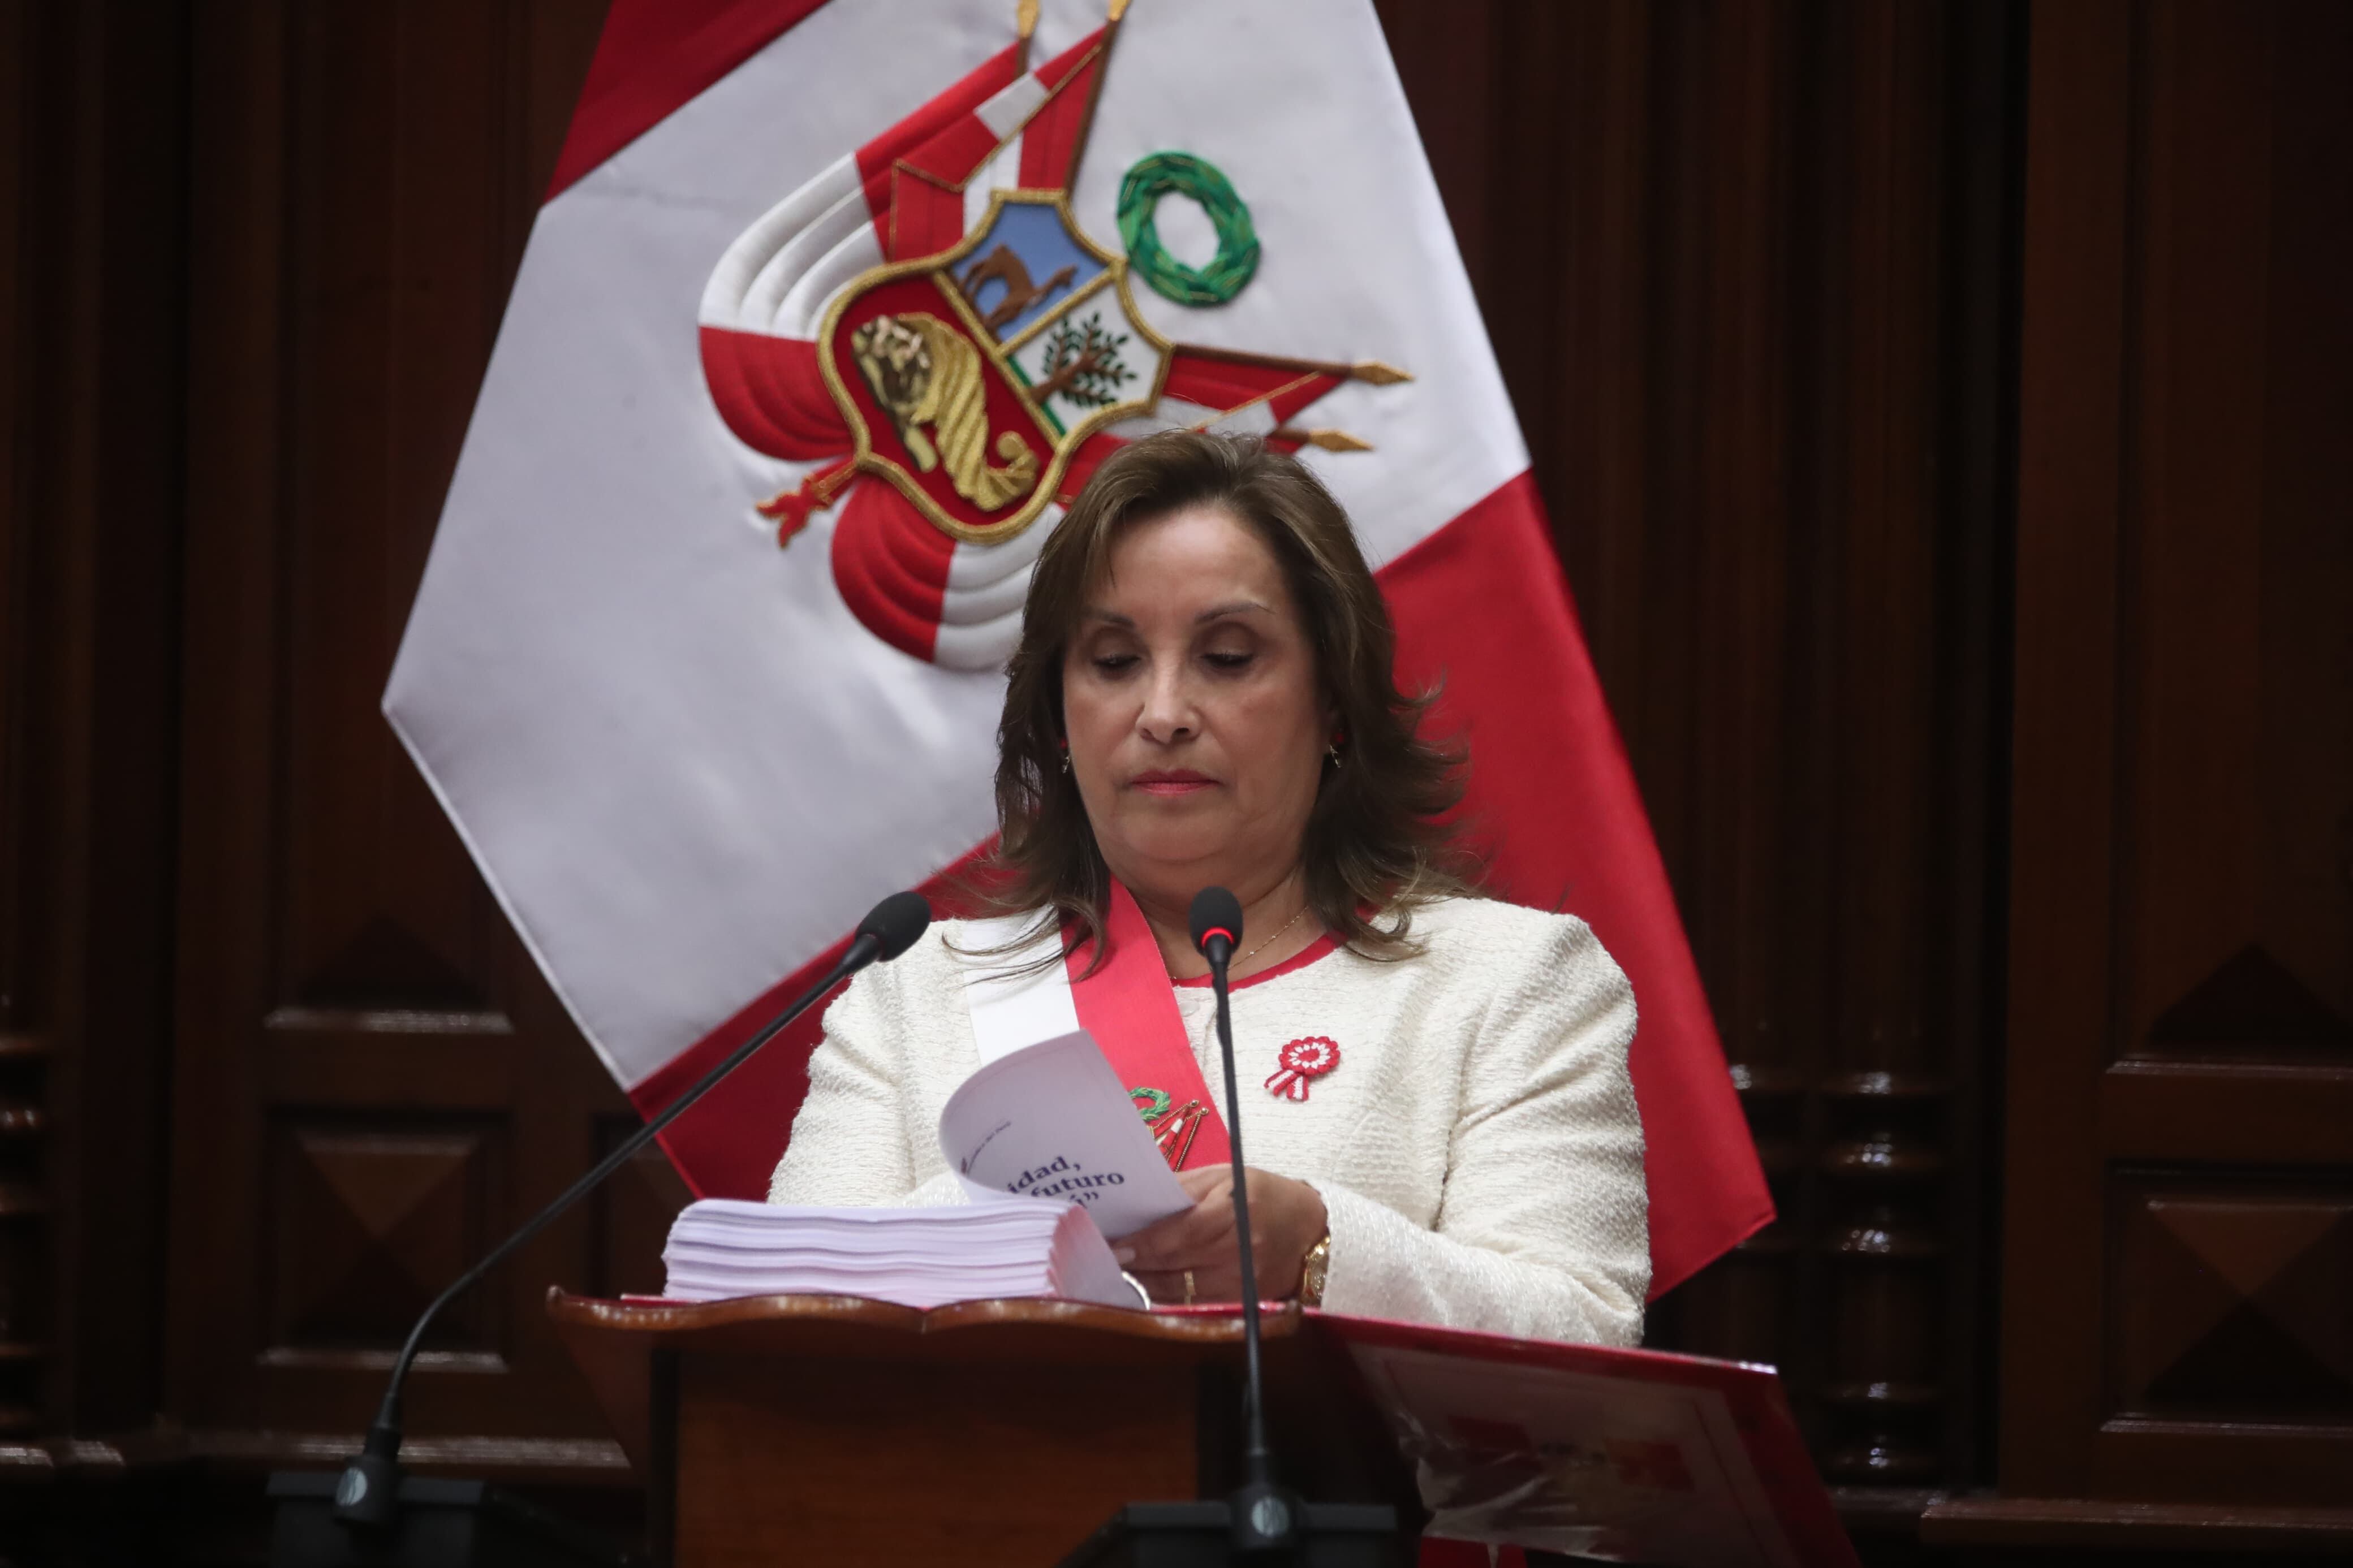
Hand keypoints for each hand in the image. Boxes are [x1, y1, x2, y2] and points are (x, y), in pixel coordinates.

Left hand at [1116, 1166, 1328, 1305]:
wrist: (1312, 1233)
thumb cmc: (1265, 1196)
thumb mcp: (1226, 1177)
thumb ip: (1182, 1189)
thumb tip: (1137, 1199)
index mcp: (1236, 1210)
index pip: (1180, 1232)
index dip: (1143, 1242)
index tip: (1112, 1244)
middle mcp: (1239, 1250)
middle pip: (1176, 1262)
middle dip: (1135, 1262)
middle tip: (1101, 1258)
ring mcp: (1241, 1281)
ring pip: (1180, 1290)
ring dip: (1143, 1284)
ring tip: (1114, 1275)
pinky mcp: (1240, 1302)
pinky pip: (1193, 1304)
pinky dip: (1165, 1298)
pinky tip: (1143, 1290)